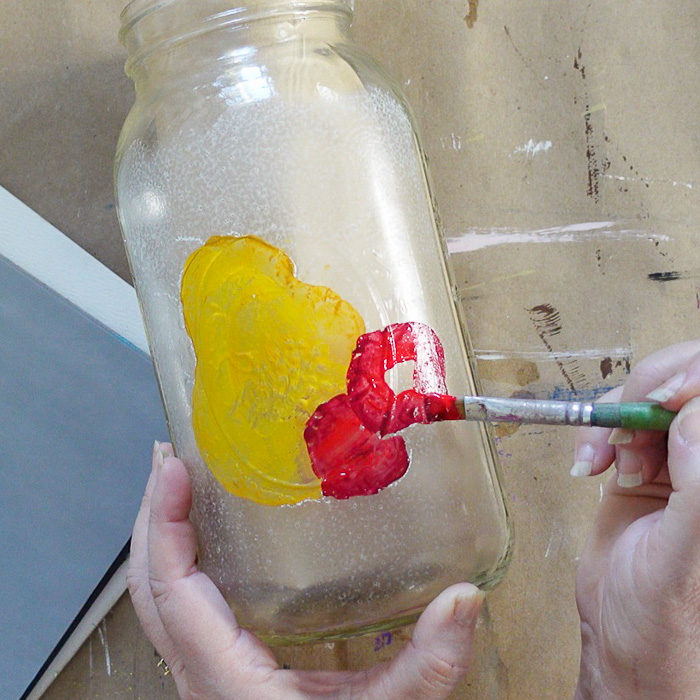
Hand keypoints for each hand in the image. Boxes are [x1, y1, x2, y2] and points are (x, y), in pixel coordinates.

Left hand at [127, 442, 483, 699]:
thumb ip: (426, 665)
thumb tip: (464, 597)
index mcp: (222, 678)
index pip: (170, 588)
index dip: (164, 523)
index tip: (171, 469)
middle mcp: (197, 672)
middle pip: (146, 585)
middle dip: (151, 515)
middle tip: (168, 458)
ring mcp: (200, 673)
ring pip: (155, 598)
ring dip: (159, 535)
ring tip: (178, 485)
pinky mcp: (214, 671)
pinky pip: (177, 608)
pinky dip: (177, 562)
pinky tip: (204, 540)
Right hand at [571, 340, 699, 699]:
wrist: (624, 631)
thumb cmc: (668, 609)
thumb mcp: (686, 551)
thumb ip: (699, 484)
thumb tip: (690, 417)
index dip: (692, 381)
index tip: (656, 403)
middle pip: (688, 380)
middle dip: (651, 390)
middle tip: (627, 421)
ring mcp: (680, 456)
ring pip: (649, 394)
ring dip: (616, 416)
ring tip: (604, 458)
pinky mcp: (644, 460)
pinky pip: (618, 419)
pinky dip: (597, 431)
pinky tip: (593, 463)